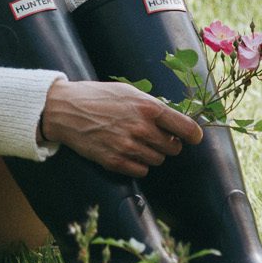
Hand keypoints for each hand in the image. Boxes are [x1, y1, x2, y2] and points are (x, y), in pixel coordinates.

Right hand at [40, 80, 202, 176]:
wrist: (66, 110)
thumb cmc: (99, 97)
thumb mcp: (129, 92)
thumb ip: (152, 107)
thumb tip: (174, 121)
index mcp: (148, 107)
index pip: (184, 128)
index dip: (193, 135)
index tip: (195, 138)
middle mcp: (141, 128)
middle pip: (172, 148)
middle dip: (169, 143)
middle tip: (158, 137)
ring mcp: (128, 147)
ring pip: (158, 160)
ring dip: (153, 153)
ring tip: (136, 141)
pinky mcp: (115, 162)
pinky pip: (141, 170)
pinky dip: (139, 164)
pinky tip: (128, 152)